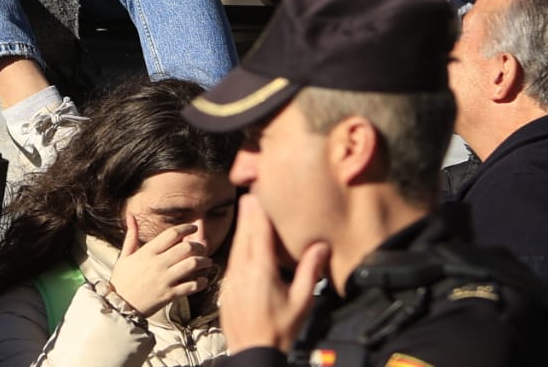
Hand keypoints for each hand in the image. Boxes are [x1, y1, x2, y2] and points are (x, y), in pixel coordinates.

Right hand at [109, 219, 215, 316]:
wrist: (119, 305)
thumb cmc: (122, 280)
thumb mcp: (125, 255)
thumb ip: (131, 235)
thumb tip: (130, 216)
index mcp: (148, 252)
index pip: (171, 234)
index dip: (186, 228)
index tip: (194, 227)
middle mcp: (158, 264)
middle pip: (186, 248)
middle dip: (198, 246)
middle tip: (203, 248)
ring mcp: (164, 279)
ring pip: (191, 265)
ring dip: (203, 262)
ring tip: (207, 262)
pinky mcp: (169, 295)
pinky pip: (190, 287)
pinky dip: (200, 283)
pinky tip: (203, 280)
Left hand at [218, 193, 327, 353]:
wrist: (252, 352)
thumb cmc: (279, 331)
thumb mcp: (301, 302)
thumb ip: (310, 272)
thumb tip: (321, 247)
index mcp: (261, 271)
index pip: (259, 234)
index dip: (257, 213)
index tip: (255, 196)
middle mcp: (242, 272)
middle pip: (244, 236)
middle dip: (246, 216)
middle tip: (248, 196)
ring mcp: (231, 281)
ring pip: (235, 249)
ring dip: (241, 231)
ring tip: (245, 215)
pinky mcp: (227, 290)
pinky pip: (232, 262)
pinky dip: (237, 248)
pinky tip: (242, 247)